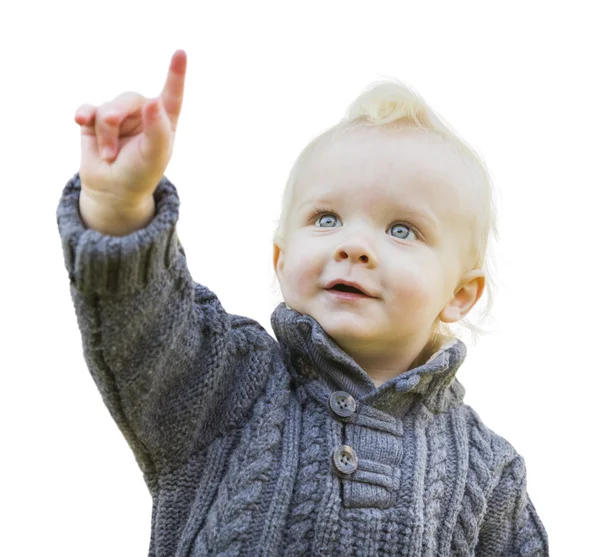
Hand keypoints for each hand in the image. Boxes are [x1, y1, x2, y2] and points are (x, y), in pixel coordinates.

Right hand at [74, 49, 186, 206]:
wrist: (111, 190)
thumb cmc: (139, 174)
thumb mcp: (154, 156)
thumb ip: (157, 130)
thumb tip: (153, 101)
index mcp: (164, 121)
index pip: (171, 95)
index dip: (175, 75)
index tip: (180, 53)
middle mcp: (143, 114)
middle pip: (129, 99)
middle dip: (117, 121)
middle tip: (113, 151)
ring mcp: (119, 115)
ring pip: (106, 107)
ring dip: (105, 134)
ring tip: (109, 155)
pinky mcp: (96, 120)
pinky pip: (88, 108)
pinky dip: (84, 116)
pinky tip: (80, 122)